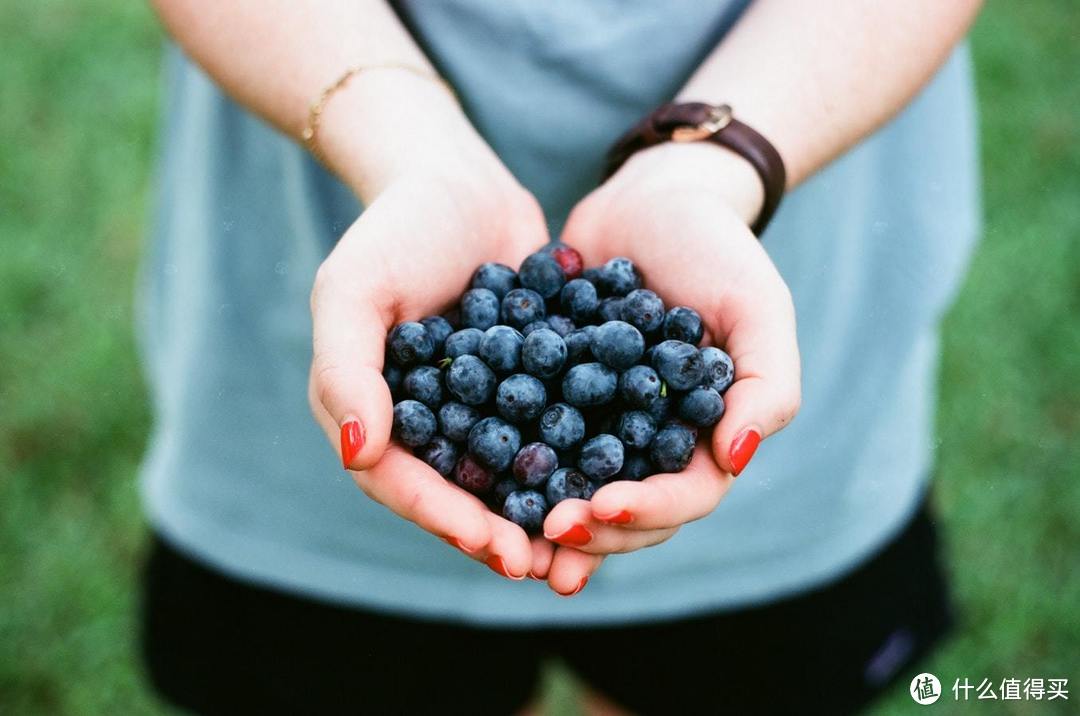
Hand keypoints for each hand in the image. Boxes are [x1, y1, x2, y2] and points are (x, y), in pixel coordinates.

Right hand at [308, 135, 555, 580]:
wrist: (457, 181)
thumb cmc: (393, 229)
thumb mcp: (354, 289)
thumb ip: (345, 371)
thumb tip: (359, 455)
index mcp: (377, 412)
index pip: (402, 482)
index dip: (444, 518)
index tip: (493, 546)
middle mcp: (427, 421)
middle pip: (458, 492)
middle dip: (497, 532)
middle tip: (541, 566)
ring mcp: (481, 405)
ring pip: (507, 473)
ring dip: (540, 512)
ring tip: (581, 544)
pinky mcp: (529, 384)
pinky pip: (550, 429)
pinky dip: (576, 458)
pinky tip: (617, 480)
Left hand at [541, 142, 801, 590]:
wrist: (650, 198)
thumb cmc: (715, 248)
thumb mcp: (756, 306)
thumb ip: (766, 384)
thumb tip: (737, 460)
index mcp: (704, 435)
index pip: (685, 495)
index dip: (648, 511)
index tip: (604, 508)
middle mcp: (650, 441)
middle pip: (625, 509)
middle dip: (591, 528)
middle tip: (550, 530)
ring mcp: (598, 422)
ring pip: (573, 486)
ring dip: (544, 518)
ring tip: (507, 536)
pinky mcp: (550, 396)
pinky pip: (527, 436)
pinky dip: (504, 462)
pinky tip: (470, 475)